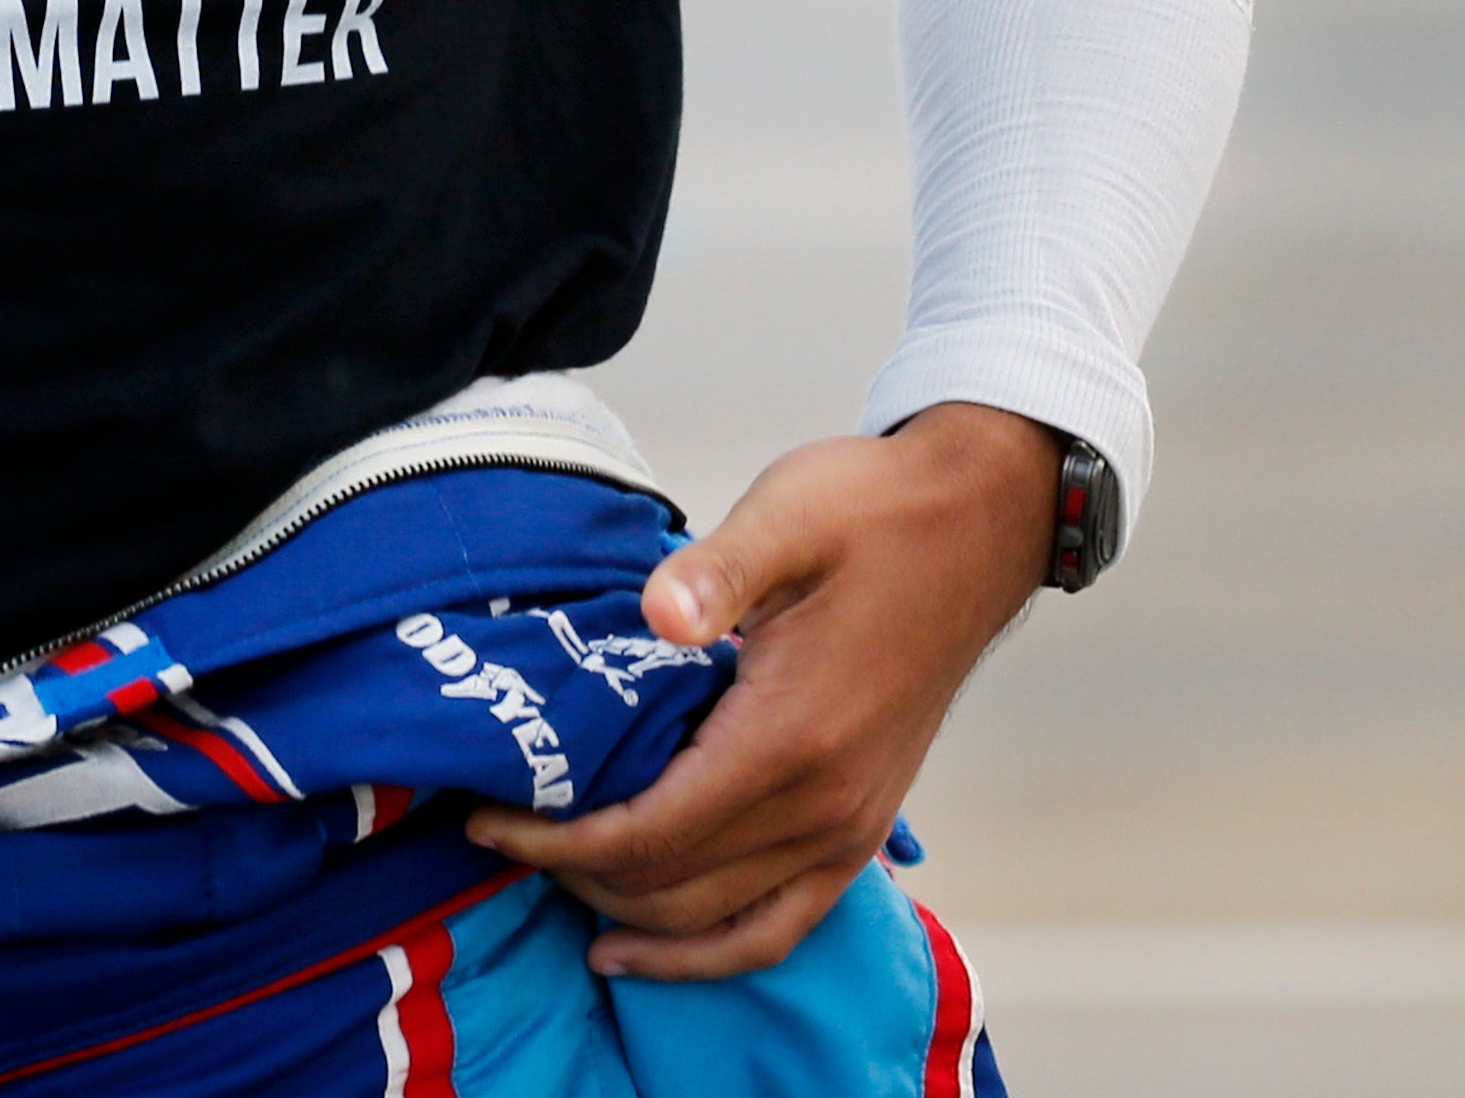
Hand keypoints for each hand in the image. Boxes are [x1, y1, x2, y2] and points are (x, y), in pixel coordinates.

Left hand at [470, 403, 1058, 980]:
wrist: (977, 526)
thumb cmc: (873, 512)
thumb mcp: (789, 514)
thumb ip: (717, 570)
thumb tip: (658, 614)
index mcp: (793, 738)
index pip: (649, 834)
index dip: (557, 841)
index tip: (486, 816)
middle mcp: (825, 807)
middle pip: (671, 888)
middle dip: (574, 872)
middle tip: (502, 830)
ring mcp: (851, 829)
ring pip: (720, 924)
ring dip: (630, 917)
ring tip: (555, 878)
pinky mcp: (864, 830)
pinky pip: (781, 927)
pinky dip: (710, 952)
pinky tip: (650, 948)